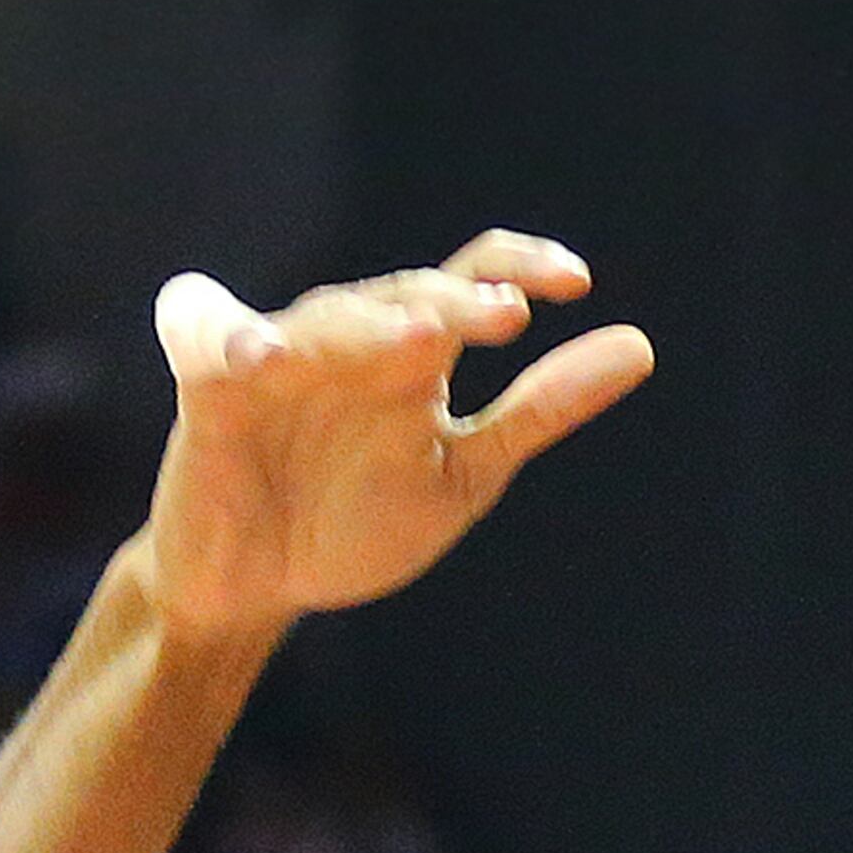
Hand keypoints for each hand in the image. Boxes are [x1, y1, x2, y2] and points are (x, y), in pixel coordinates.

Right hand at [140, 230, 654, 644]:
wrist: (257, 585)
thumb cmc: (354, 519)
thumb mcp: (465, 470)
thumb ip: (542, 410)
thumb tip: (640, 346)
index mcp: (412, 353)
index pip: (470, 281)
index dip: (519, 267)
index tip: (577, 283)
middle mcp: (349, 340)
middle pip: (405, 298)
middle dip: (454, 307)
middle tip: (507, 318)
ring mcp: (279, 358)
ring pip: (328, 322)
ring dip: (371, 328)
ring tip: (421, 340)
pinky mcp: (212, 391)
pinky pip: (212, 343)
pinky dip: (229, 340)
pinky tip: (258, 358)